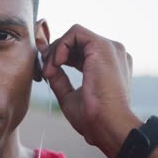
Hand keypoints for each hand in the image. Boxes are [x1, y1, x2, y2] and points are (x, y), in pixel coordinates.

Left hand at [39, 24, 141, 157]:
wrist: (108, 125)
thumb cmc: (93, 118)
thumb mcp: (70, 96)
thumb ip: (61, 80)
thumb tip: (49, 68)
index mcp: (108, 66)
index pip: (79, 52)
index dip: (59, 57)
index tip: (46, 70)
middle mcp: (112, 54)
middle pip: (76, 42)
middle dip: (54, 53)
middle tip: (45, 71)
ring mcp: (110, 48)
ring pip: (74, 36)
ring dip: (56, 51)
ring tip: (50, 71)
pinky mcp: (103, 46)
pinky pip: (76, 32)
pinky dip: (61, 45)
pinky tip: (57, 63)